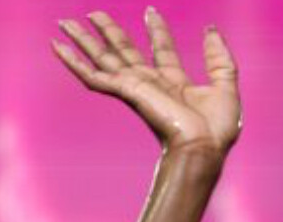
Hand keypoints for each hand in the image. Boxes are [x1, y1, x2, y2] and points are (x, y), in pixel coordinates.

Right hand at [52, 8, 240, 155]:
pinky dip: (73, 61)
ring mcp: (136, 88)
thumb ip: (220, 57)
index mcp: (175, 84)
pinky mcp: (126, 92)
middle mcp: (152, 84)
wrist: (204, 147)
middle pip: (124, 51)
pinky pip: (93, 75)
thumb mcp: (226, 84)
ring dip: (84, 40)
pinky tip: (56, 47)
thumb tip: (211, 29)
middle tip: (94, 12)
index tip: (150, 12)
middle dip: (109, 31)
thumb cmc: (217, 129)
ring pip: (103, 58)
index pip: (162, 50)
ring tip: (66, 22)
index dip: (157, 31)